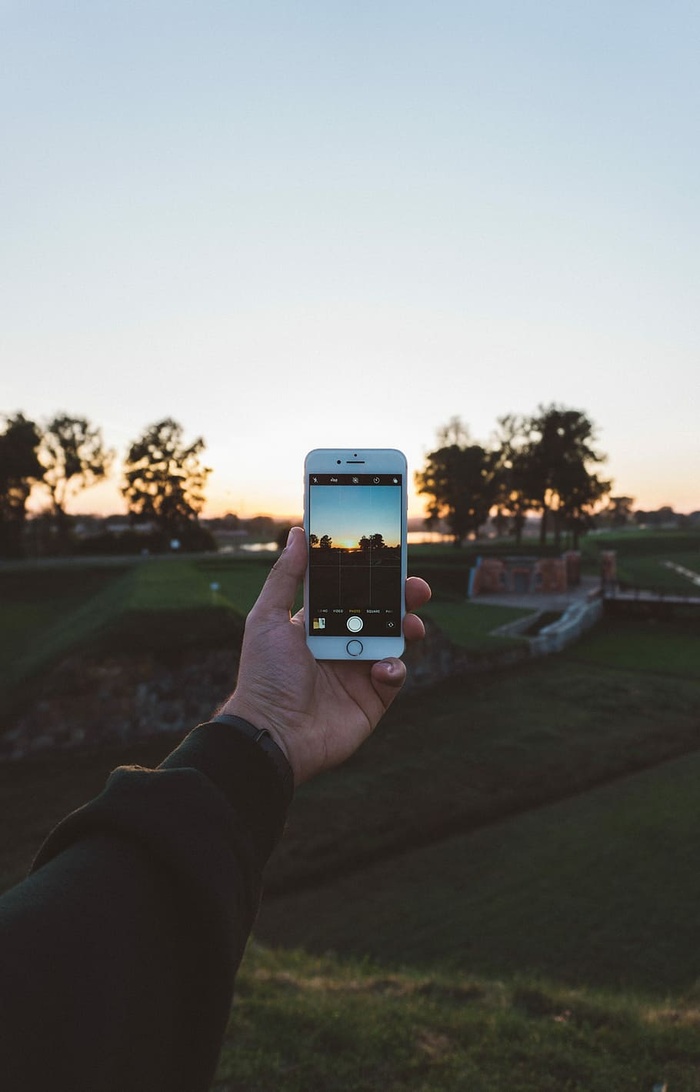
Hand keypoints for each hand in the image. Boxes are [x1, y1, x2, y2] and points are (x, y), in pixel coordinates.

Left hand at [218, 526, 430, 784]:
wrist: (273, 734)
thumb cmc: (264, 676)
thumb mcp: (268, 619)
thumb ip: (285, 576)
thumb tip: (297, 533)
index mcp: (317, 624)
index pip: (350, 593)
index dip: (371, 577)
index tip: (390, 559)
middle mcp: (340, 645)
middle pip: (380, 614)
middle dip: (402, 598)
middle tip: (416, 587)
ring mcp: (357, 672)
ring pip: (393, 642)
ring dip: (406, 628)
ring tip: (410, 624)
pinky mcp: (372, 699)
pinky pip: (394, 676)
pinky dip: (394, 668)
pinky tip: (382, 669)